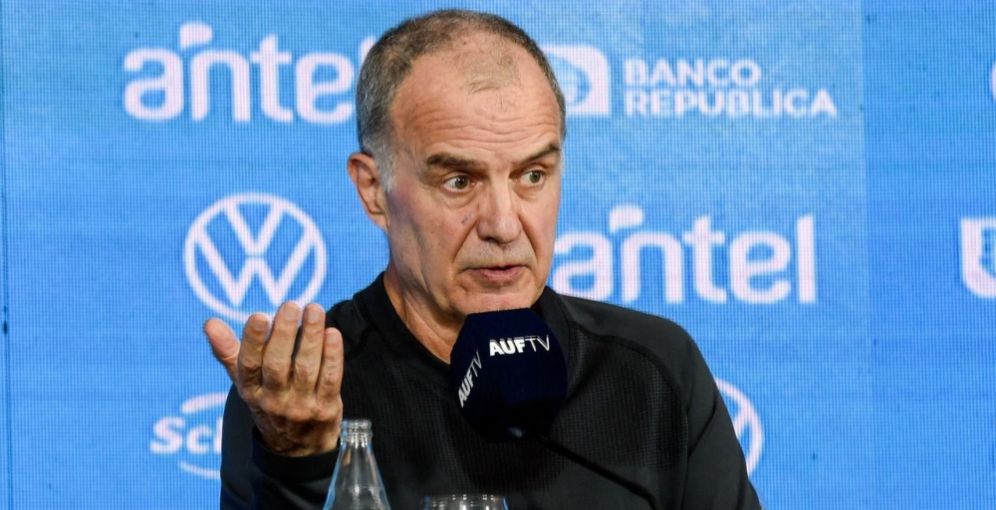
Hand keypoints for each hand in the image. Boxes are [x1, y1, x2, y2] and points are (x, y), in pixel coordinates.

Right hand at [204, 302, 343, 456]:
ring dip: (311, 337)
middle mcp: (273, 401)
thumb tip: (209, 323)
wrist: (298, 448)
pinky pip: (330, 379)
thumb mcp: (245, 383)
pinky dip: (332, 356)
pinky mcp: (325, 409)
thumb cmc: (269, 401)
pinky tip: (332, 333)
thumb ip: (229, 352)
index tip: (259, 315)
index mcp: (250, 391)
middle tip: (291, 305)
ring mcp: (300, 406)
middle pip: (277, 365)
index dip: (252, 341)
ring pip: (306, 369)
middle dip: (284, 334)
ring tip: (314, 310)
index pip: (248, 366)